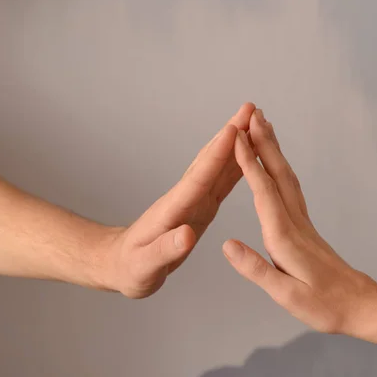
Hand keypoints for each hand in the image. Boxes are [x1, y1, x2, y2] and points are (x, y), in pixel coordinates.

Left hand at [97, 103, 255, 297]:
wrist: (121, 265)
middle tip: (250, 108)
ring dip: (237, 143)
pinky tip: (249, 155)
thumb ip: (166, 249)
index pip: (199, 177)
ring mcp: (193, 200)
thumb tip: (187, 236)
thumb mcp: (146, 266)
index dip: (218, 153)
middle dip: (232, 133)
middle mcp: (185, 198)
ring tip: (255, 122)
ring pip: (218, 165)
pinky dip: (236, 166)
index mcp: (174, 209)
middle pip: (211, 160)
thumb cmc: (131, 268)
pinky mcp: (199, 207)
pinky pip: (221, 181)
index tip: (234, 129)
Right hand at [222, 110, 376, 334]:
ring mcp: (303, 222)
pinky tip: (276, 162)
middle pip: (278, 174)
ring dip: (274, 149)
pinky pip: (291, 187)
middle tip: (251, 114)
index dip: (249, 164)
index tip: (236, 137)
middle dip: (264, 142)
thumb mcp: (286, 295)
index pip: (263, 192)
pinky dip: (281, 167)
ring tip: (263, 126)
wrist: (362, 306)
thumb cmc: (325, 306)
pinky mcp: (306, 226)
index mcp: (285, 238)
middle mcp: (295, 223)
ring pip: (287, 177)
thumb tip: (226, 244)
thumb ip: (256, 269)